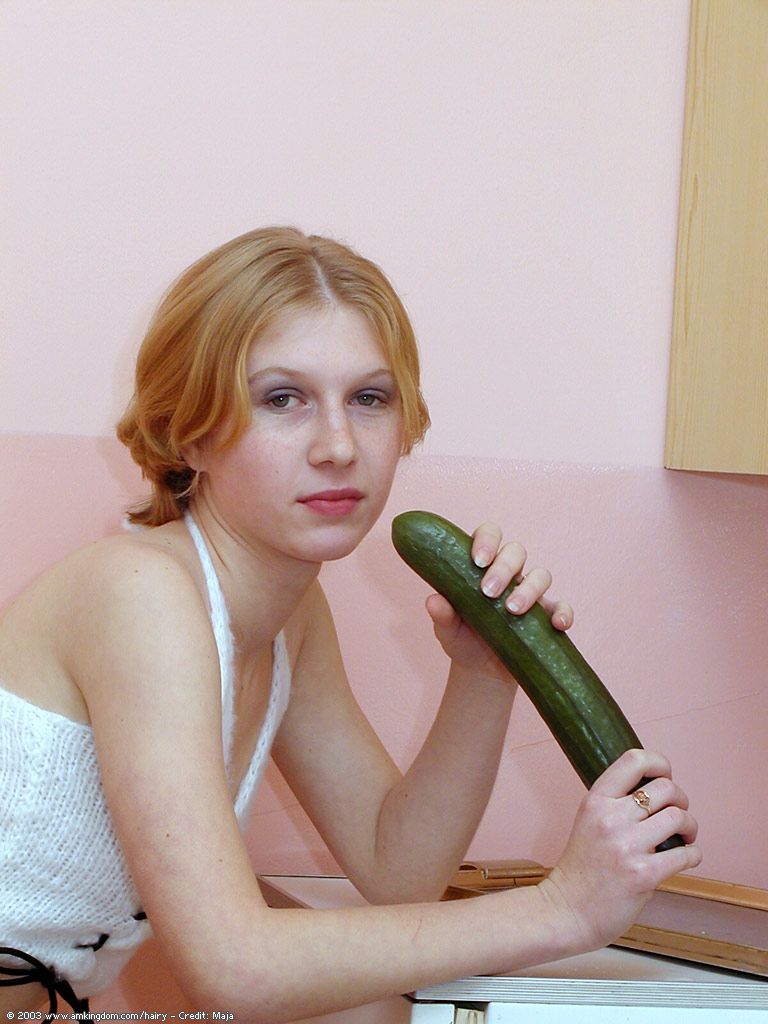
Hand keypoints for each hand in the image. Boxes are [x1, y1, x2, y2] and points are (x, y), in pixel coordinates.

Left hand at [425, 521, 572, 678]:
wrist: (481, 672)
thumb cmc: (462, 640)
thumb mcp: (447, 630)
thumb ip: (441, 614)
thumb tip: (433, 600)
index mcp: (482, 566)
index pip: (489, 536)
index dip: (487, 540)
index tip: (478, 561)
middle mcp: (509, 574)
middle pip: (516, 551)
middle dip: (504, 568)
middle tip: (488, 592)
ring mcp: (530, 594)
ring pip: (541, 575)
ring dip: (529, 589)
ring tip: (512, 611)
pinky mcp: (546, 617)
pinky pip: (561, 607)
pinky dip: (563, 612)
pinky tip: (557, 624)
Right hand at [539, 749, 701, 951]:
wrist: (566, 910)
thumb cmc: (580, 869)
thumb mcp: (588, 822)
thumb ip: (615, 805)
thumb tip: (656, 793)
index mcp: (596, 801)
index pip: (634, 760)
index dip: (659, 763)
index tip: (666, 774)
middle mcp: (611, 818)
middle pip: (665, 788)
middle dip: (681, 800)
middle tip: (678, 813)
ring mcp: (627, 846)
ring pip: (679, 817)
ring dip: (690, 826)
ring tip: (685, 837)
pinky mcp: (644, 874)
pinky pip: (685, 854)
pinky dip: (693, 855)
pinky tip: (685, 858)